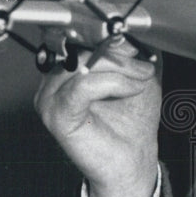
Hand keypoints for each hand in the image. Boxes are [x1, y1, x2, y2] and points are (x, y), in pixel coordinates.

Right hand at [34, 40, 160, 196]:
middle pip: (82, 49)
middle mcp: (52, 82)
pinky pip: (84, 85)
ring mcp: (50, 98)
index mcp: (66, 71)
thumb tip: (122, 34)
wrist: (132, 163)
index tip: (134, 41)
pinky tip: (132, 89)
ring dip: (120, 68)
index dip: (105, 34)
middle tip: (145, 67)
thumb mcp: (136, 76)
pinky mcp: (57, 115)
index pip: (78, 38)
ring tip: (141, 80)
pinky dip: (114, 83)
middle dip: (119, 54)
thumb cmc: (131, 123)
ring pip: (83, 63)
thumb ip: (127, 53)